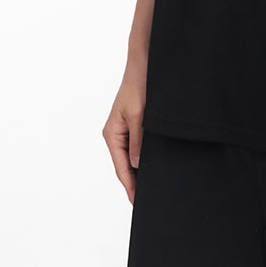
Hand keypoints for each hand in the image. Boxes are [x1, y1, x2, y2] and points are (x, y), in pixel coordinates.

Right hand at [102, 60, 146, 204]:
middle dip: (134, 183)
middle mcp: (116, 134)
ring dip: (139, 172)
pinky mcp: (134, 125)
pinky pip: (137, 148)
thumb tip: (137, 164)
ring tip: (151, 189)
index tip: (137, 202)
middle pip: (125, 166)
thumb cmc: (139, 85)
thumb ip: (138, 140)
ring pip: (131, 158)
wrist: (144, 64)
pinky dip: (143, 159)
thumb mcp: (140, 115)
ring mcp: (124, 130)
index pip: (121, 167)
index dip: (130, 186)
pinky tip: (153, 166)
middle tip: (147, 202)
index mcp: (112, 134)